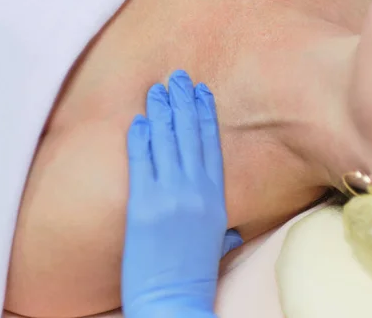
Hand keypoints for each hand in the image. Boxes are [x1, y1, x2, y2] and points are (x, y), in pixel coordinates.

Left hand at [122, 70, 241, 317]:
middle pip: (190, 136)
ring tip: (157, 88)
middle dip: (184, 102)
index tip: (202, 92)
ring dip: (161, 111)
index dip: (206, 115)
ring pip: (167, 142)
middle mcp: (196, 193)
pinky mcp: (143, 206)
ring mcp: (170, 197)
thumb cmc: (193, 279)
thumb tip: (234, 229)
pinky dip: (140, 138)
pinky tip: (138, 120)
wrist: (173, 303)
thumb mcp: (215, 248)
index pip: (211, 147)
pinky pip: (142, 162)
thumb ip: (225, 231)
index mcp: (215, 200)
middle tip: (178, 77)